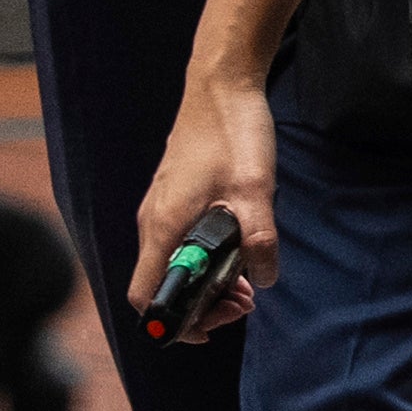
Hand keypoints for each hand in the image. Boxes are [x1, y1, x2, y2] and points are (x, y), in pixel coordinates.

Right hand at [130, 68, 278, 340]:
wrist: (221, 85)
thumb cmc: (232, 132)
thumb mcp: (255, 190)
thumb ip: (259, 240)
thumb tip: (263, 280)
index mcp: (164, 225)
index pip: (147, 295)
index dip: (173, 322)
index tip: (213, 325)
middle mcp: (154, 221)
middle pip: (162, 285)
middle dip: (202, 305)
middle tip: (245, 304)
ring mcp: (162, 209)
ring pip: (174, 265)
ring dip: (207, 284)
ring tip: (248, 284)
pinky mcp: (175, 199)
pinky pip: (181, 243)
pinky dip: (206, 259)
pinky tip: (240, 253)